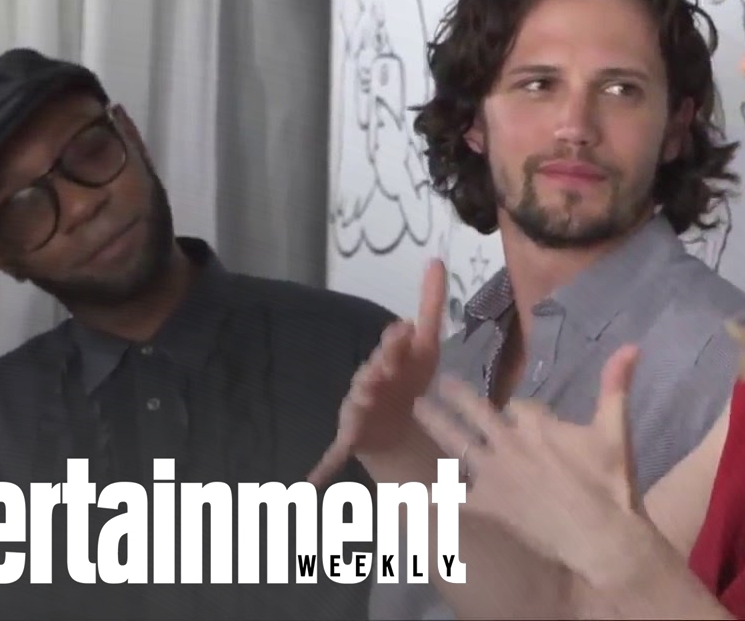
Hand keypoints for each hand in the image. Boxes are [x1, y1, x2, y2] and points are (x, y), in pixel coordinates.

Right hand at [307, 259, 446, 484]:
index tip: (406, 330)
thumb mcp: (426, 347)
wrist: (397, 425)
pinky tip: (308, 484)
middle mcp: (366, 382)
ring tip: (364, 400)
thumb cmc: (408, 381)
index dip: (398, 342)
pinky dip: (321, 468)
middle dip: (379, 367)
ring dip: (359, 403)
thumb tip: (436, 260)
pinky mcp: (351, 439)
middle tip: (385, 366)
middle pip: (372, 373)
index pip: (392, 349)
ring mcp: (356, 410)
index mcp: (387, 361)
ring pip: (357, 405)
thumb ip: (430, 305)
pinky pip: (334, 454)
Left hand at [411, 344, 641, 569]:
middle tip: (442, 383)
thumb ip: (616, 386)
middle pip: (478, 411)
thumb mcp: (616, 430)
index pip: (520, 405)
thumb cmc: (610, 483)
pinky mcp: (487, 503)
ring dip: (437, 423)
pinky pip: (455, 496)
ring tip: (417, 408)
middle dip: (459, 395)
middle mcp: (509, 442)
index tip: (517, 413)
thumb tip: (631, 345)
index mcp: (537, 423)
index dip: (520, 411)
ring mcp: (494, 473)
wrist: (599, 536)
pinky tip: (412, 490)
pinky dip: (435, 493)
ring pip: (458, 442)